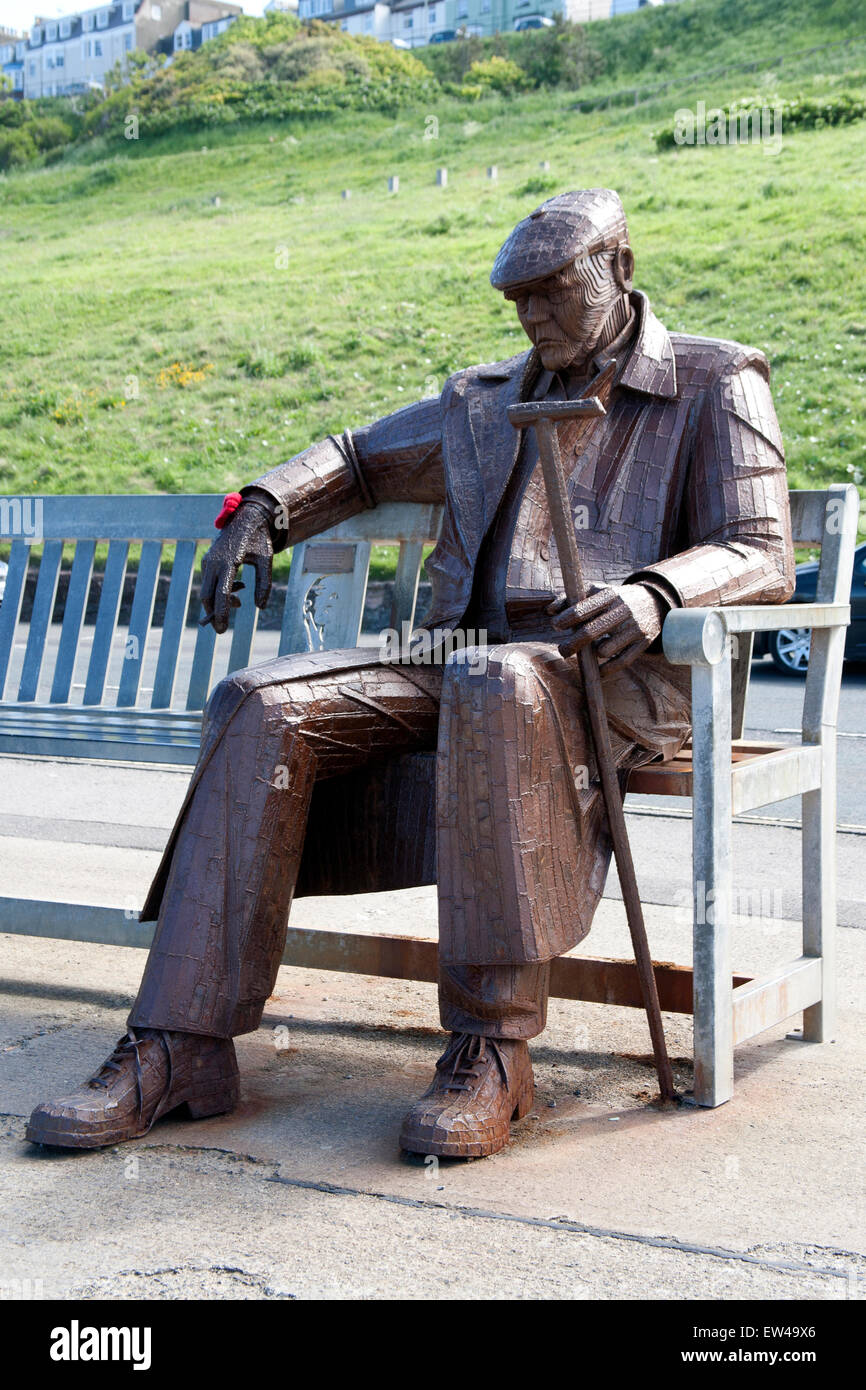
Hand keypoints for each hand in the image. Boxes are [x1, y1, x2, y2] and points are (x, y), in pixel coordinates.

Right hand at [200, 501, 273, 634]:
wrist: (247, 519)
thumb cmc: (259, 540)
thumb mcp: (267, 560)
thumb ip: (264, 584)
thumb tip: (259, 607)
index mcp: (228, 561)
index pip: (221, 594)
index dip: (221, 613)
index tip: (222, 630)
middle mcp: (214, 562)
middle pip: (207, 596)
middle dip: (214, 613)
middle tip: (224, 627)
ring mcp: (208, 561)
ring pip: (207, 591)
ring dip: (220, 601)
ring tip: (240, 599)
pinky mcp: (207, 561)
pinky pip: (209, 583)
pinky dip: (219, 591)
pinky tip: (237, 587)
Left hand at [548, 582, 666, 674]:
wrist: (653, 603)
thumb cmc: (615, 599)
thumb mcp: (597, 592)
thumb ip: (572, 598)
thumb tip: (550, 610)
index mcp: (609, 595)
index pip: (582, 609)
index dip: (565, 619)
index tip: (556, 625)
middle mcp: (623, 610)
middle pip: (590, 632)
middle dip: (571, 644)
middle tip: (563, 650)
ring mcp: (634, 628)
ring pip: (605, 650)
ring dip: (592, 654)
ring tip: (588, 652)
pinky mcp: (644, 643)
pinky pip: (622, 662)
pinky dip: (607, 670)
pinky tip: (596, 670)